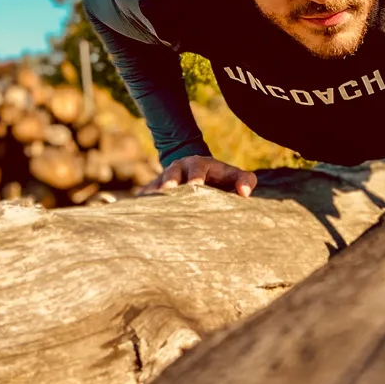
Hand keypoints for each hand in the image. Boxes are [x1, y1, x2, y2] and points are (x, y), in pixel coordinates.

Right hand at [138, 156, 257, 197]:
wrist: (197, 174)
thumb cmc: (221, 179)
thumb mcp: (234, 176)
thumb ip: (245, 180)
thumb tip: (245, 193)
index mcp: (199, 164)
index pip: (197, 169)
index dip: (196, 178)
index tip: (195, 186)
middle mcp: (178, 169)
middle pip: (171, 175)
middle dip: (169, 184)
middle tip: (167, 193)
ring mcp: (163, 179)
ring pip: (155, 186)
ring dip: (153, 196)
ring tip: (149, 209)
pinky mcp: (153, 191)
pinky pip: (145, 197)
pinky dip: (142, 206)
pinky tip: (139, 219)